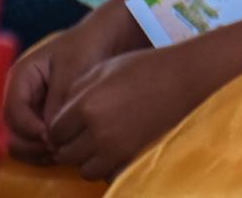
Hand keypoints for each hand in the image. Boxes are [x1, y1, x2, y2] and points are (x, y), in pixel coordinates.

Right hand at [4, 16, 128, 163]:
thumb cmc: (88, 46)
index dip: (28, 127)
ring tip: (62, 153)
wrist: (104, 39)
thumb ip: (60, 98)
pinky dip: (46, 149)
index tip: (50, 136)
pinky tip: (65, 152)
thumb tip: (50, 131)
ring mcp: (32, 107)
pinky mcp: (44, 117)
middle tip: (57, 149)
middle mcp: (22, 94)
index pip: (13, 110)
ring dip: (37, 150)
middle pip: (13, 129)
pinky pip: (37, 140)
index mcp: (22, 77)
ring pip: (22, 139)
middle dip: (31, 143)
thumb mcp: (74, 67)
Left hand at [48, 47, 201, 180]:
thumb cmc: (147, 67)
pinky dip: (107, 167)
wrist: (188, 77)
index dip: (61, 127)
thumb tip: (62, 113)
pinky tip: (115, 151)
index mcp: (86, 105)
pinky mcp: (134, 157)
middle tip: (85, 134)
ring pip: (84, 170)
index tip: (72, 123)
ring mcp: (117, 148)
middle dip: (71, 145)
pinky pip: (107, 174)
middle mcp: (97, 131)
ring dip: (87, 159)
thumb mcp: (105, 68)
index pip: (54, 131)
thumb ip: (77, 90)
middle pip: (66, 154)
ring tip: (100, 144)